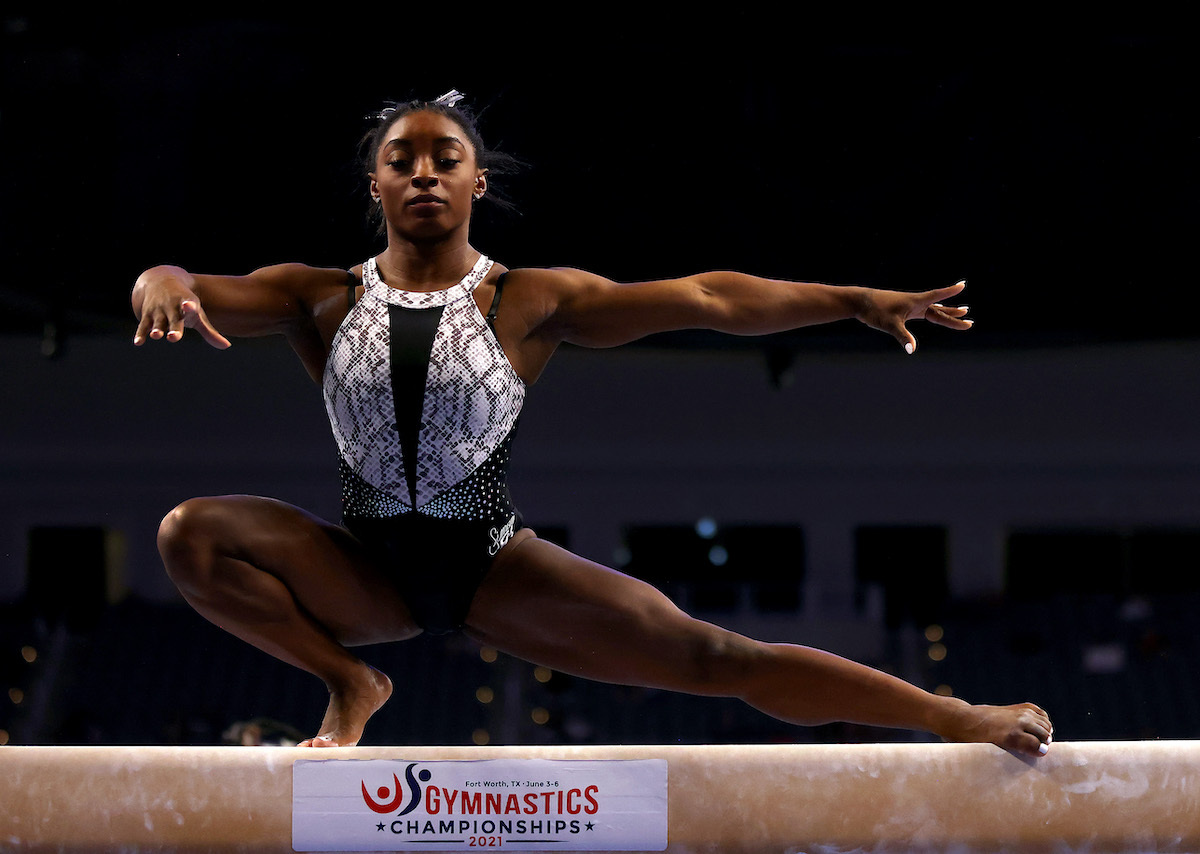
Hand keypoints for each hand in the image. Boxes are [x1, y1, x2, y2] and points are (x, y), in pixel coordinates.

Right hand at [134, 281, 230, 349]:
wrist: (161, 280)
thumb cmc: (185, 303)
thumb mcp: (197, 314)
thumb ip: (210, 332)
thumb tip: (227, 346)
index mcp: (187, 304)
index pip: (189, 305)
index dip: (189, 306)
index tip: (188, 305)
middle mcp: (172, 307)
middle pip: (173, 320)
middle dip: (173, 328)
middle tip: (173, 337)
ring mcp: (158, 310)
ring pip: (157, 322)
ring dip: (156, 329)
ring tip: (156, 336)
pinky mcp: (147, 314)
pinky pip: (143, 326)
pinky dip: (140, 334)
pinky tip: (138, 343)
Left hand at [857, 280, 971, 353]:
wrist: (859, 302)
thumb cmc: (874, 310)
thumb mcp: (889, 325)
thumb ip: (902, 337)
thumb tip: (912, 350)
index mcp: (915, 302)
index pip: (937, 296)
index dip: (950, 291)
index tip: (963, 284)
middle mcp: (914, 302)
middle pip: (939, 309)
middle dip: (954, 314)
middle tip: (969, 317)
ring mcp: (909, 306)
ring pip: (933, 309)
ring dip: (947, 311)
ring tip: (962, 311)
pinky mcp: (903, 309)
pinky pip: (923, 311)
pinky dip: (933, 313)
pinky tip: (935, 313)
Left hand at [937, 700, 1053, 757]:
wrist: (963, 719)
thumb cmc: (973, 741)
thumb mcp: (988, 754)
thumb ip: (1005, 760)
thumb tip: (1018, 777)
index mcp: (1010, 736)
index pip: (1038, 746)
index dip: (1041, 753)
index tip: (1038, 756)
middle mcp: (1017, 722)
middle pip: (1045, 733)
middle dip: (1044, 743)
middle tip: (1036, 750)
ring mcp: (1018, 712)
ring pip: (1044, 722)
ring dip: (1045, 732)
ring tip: (1038, 740)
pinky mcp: (1017, 707)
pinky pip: (1038, 712)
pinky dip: (1042, 719)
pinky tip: (1037, 727)